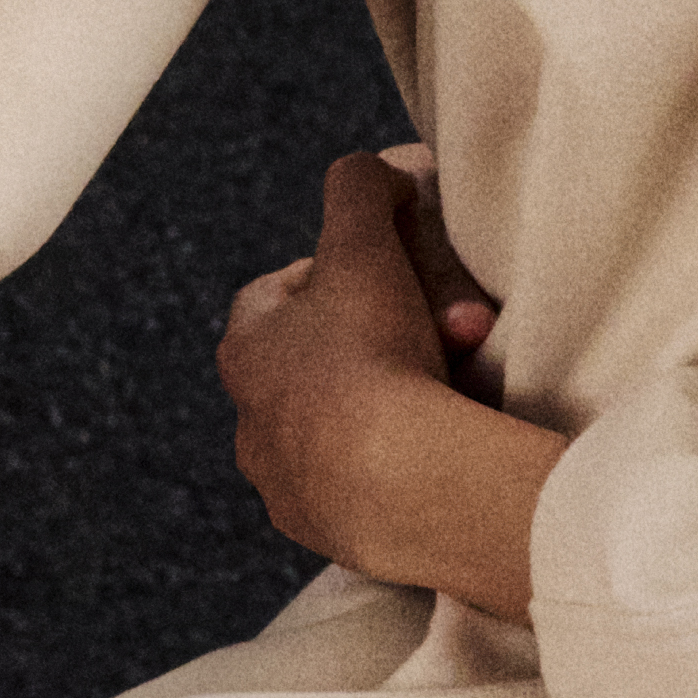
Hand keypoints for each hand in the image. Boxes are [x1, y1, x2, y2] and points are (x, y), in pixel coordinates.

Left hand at [220, 146, 557, 614]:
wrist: (397, 482)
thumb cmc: (372, 358)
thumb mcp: (366, 246)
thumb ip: (362, 190)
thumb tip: (376, 168)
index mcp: (246, 349)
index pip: (278, 294)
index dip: (334, 274)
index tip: (386, 273)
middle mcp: (250, 420)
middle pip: (316, 363)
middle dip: (380, 341)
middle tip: (445, 335)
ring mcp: (285, 482)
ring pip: (338, 428)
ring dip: (387, 407)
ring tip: (451, 394)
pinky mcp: (326, 530)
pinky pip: (361, 487)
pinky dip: (395, 467)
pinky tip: (439, 454)